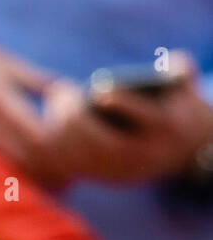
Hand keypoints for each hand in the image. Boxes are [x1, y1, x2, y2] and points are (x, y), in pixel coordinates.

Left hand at [39, 51, 212, 186]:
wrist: (179, 151)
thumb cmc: (175, 108)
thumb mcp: (185, 88)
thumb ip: (181, 70)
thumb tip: (166, 63)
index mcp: (167, 129)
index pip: (146, 117)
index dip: (123, 103)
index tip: (99, 90)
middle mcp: (141, 155)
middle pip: (100, 142)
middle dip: (77, 115)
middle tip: (61, 89)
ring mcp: (118, 170)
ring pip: (81, 155)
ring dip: (62, 126)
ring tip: (57, 96)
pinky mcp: (100, 177)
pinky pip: (71, 163)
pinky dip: (58, 140)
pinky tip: (54, 115)